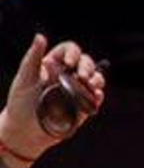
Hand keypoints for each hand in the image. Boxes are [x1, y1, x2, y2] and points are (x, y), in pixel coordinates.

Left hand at [1, 37, 107, 159]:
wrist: (24, 131)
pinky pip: (96, 98)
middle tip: (82, 77)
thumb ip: (32, 57)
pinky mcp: (83, 106)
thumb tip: (40, 36)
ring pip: (95, 79)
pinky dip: (99, 96)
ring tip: (91, 87)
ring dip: (97, 80)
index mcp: (53, 65)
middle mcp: (67, 75)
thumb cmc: (20, 102)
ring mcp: (77, 91)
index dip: (73, 53)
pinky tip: (96, 96)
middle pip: (86, 63)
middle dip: (88, 67)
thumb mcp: (24, 78)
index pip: (69, 50)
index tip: (70, 63)